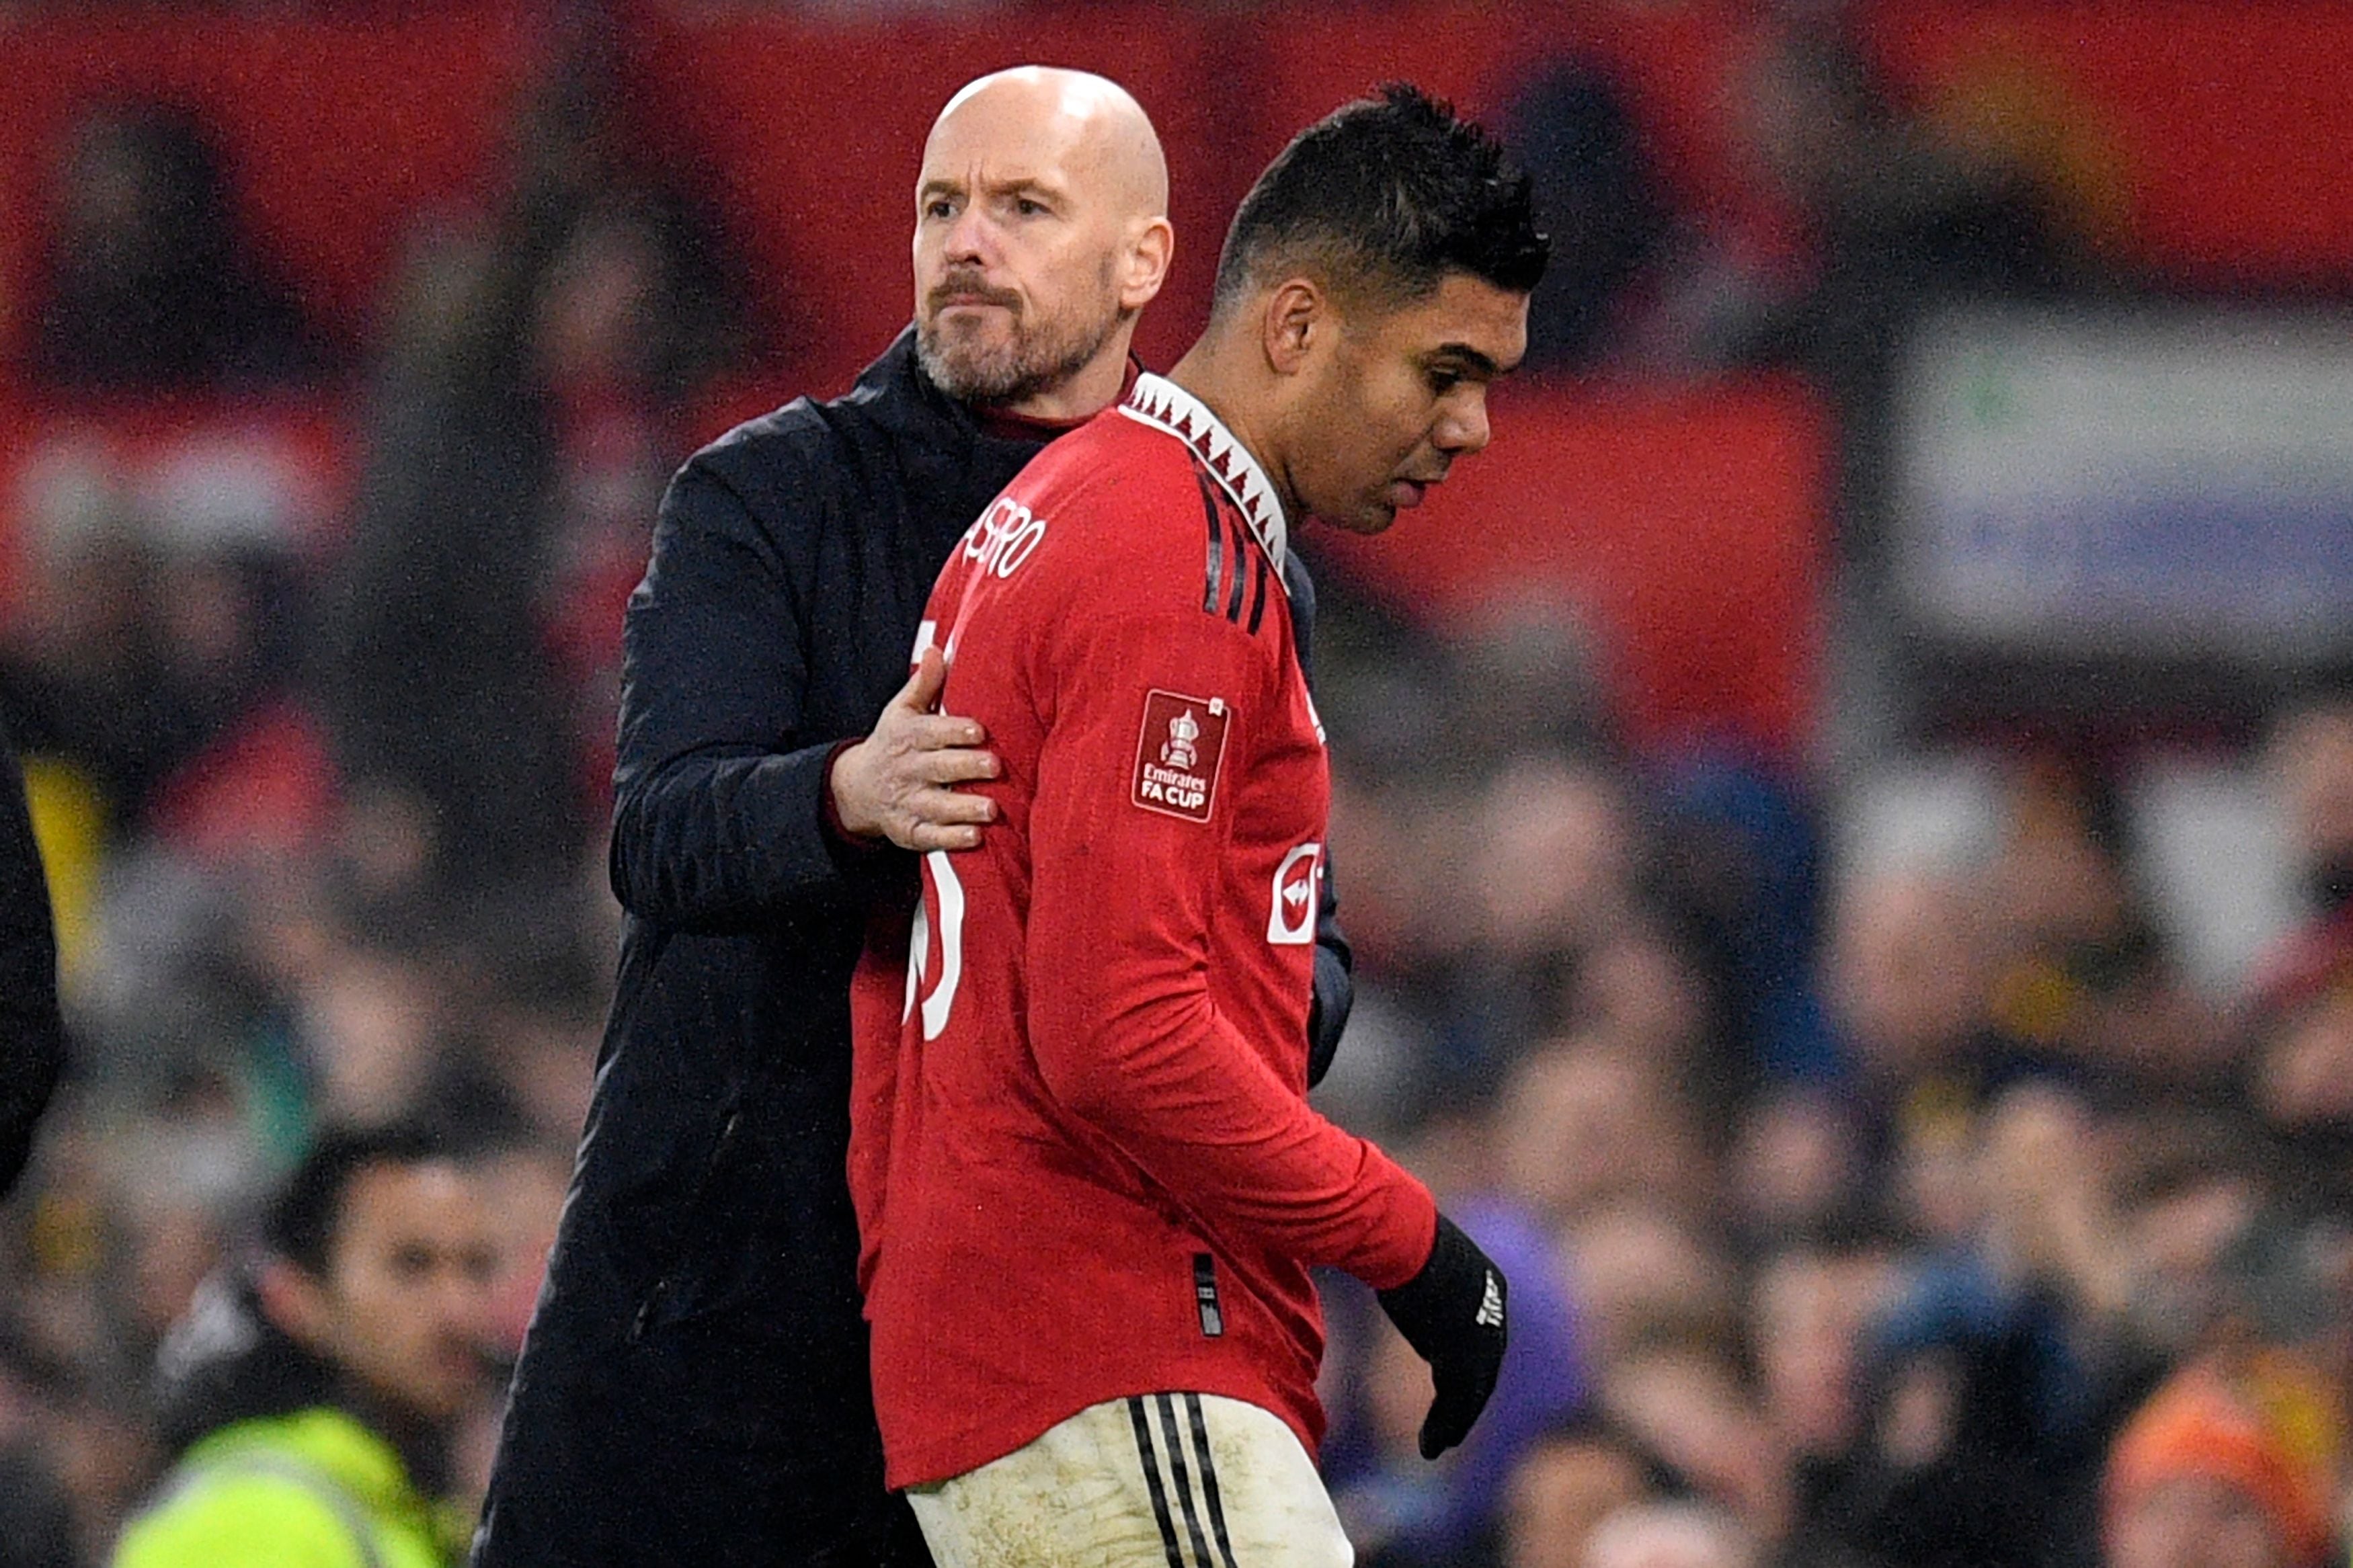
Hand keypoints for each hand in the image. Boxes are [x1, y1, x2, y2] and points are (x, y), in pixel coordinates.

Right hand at [829, 648, 998, 851]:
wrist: (856, 787)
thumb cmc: (894, 742)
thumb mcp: (901, 710)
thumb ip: (923, 683)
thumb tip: (938, 650)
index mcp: (908, 737)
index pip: (931, 733)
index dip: (954, 732)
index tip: (978, 731)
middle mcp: (907, 770)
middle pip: (938, 768)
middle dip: (966, 767)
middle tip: (995, 766)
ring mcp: (907, 802)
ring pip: (936, 806)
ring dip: (963, 809)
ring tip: (992, 809)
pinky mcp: (908, 830)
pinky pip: (930, 837)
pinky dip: (951, 839)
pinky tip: (975, 838)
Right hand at [1376, 1213, 1506, 1458]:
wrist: (1403, 1235)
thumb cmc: (1398, 1236)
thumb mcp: (1419, 1260)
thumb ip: (1421, 1283)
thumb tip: (1402, 1280)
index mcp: (1489, 1285)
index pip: (1483, 1338)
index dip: (1467, 1367)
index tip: (1450, 1386)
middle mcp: (1494, 1314)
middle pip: (1484, 1370)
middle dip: (1466, 1401)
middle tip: (1451, 1428)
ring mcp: (1482, 1337)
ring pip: (1472, 1393)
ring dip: (1454, 1423)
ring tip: (1436, 1446)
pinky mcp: (1463, 1356)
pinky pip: (1457, 1402)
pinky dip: (1444, 1427)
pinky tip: (1430, 1445)